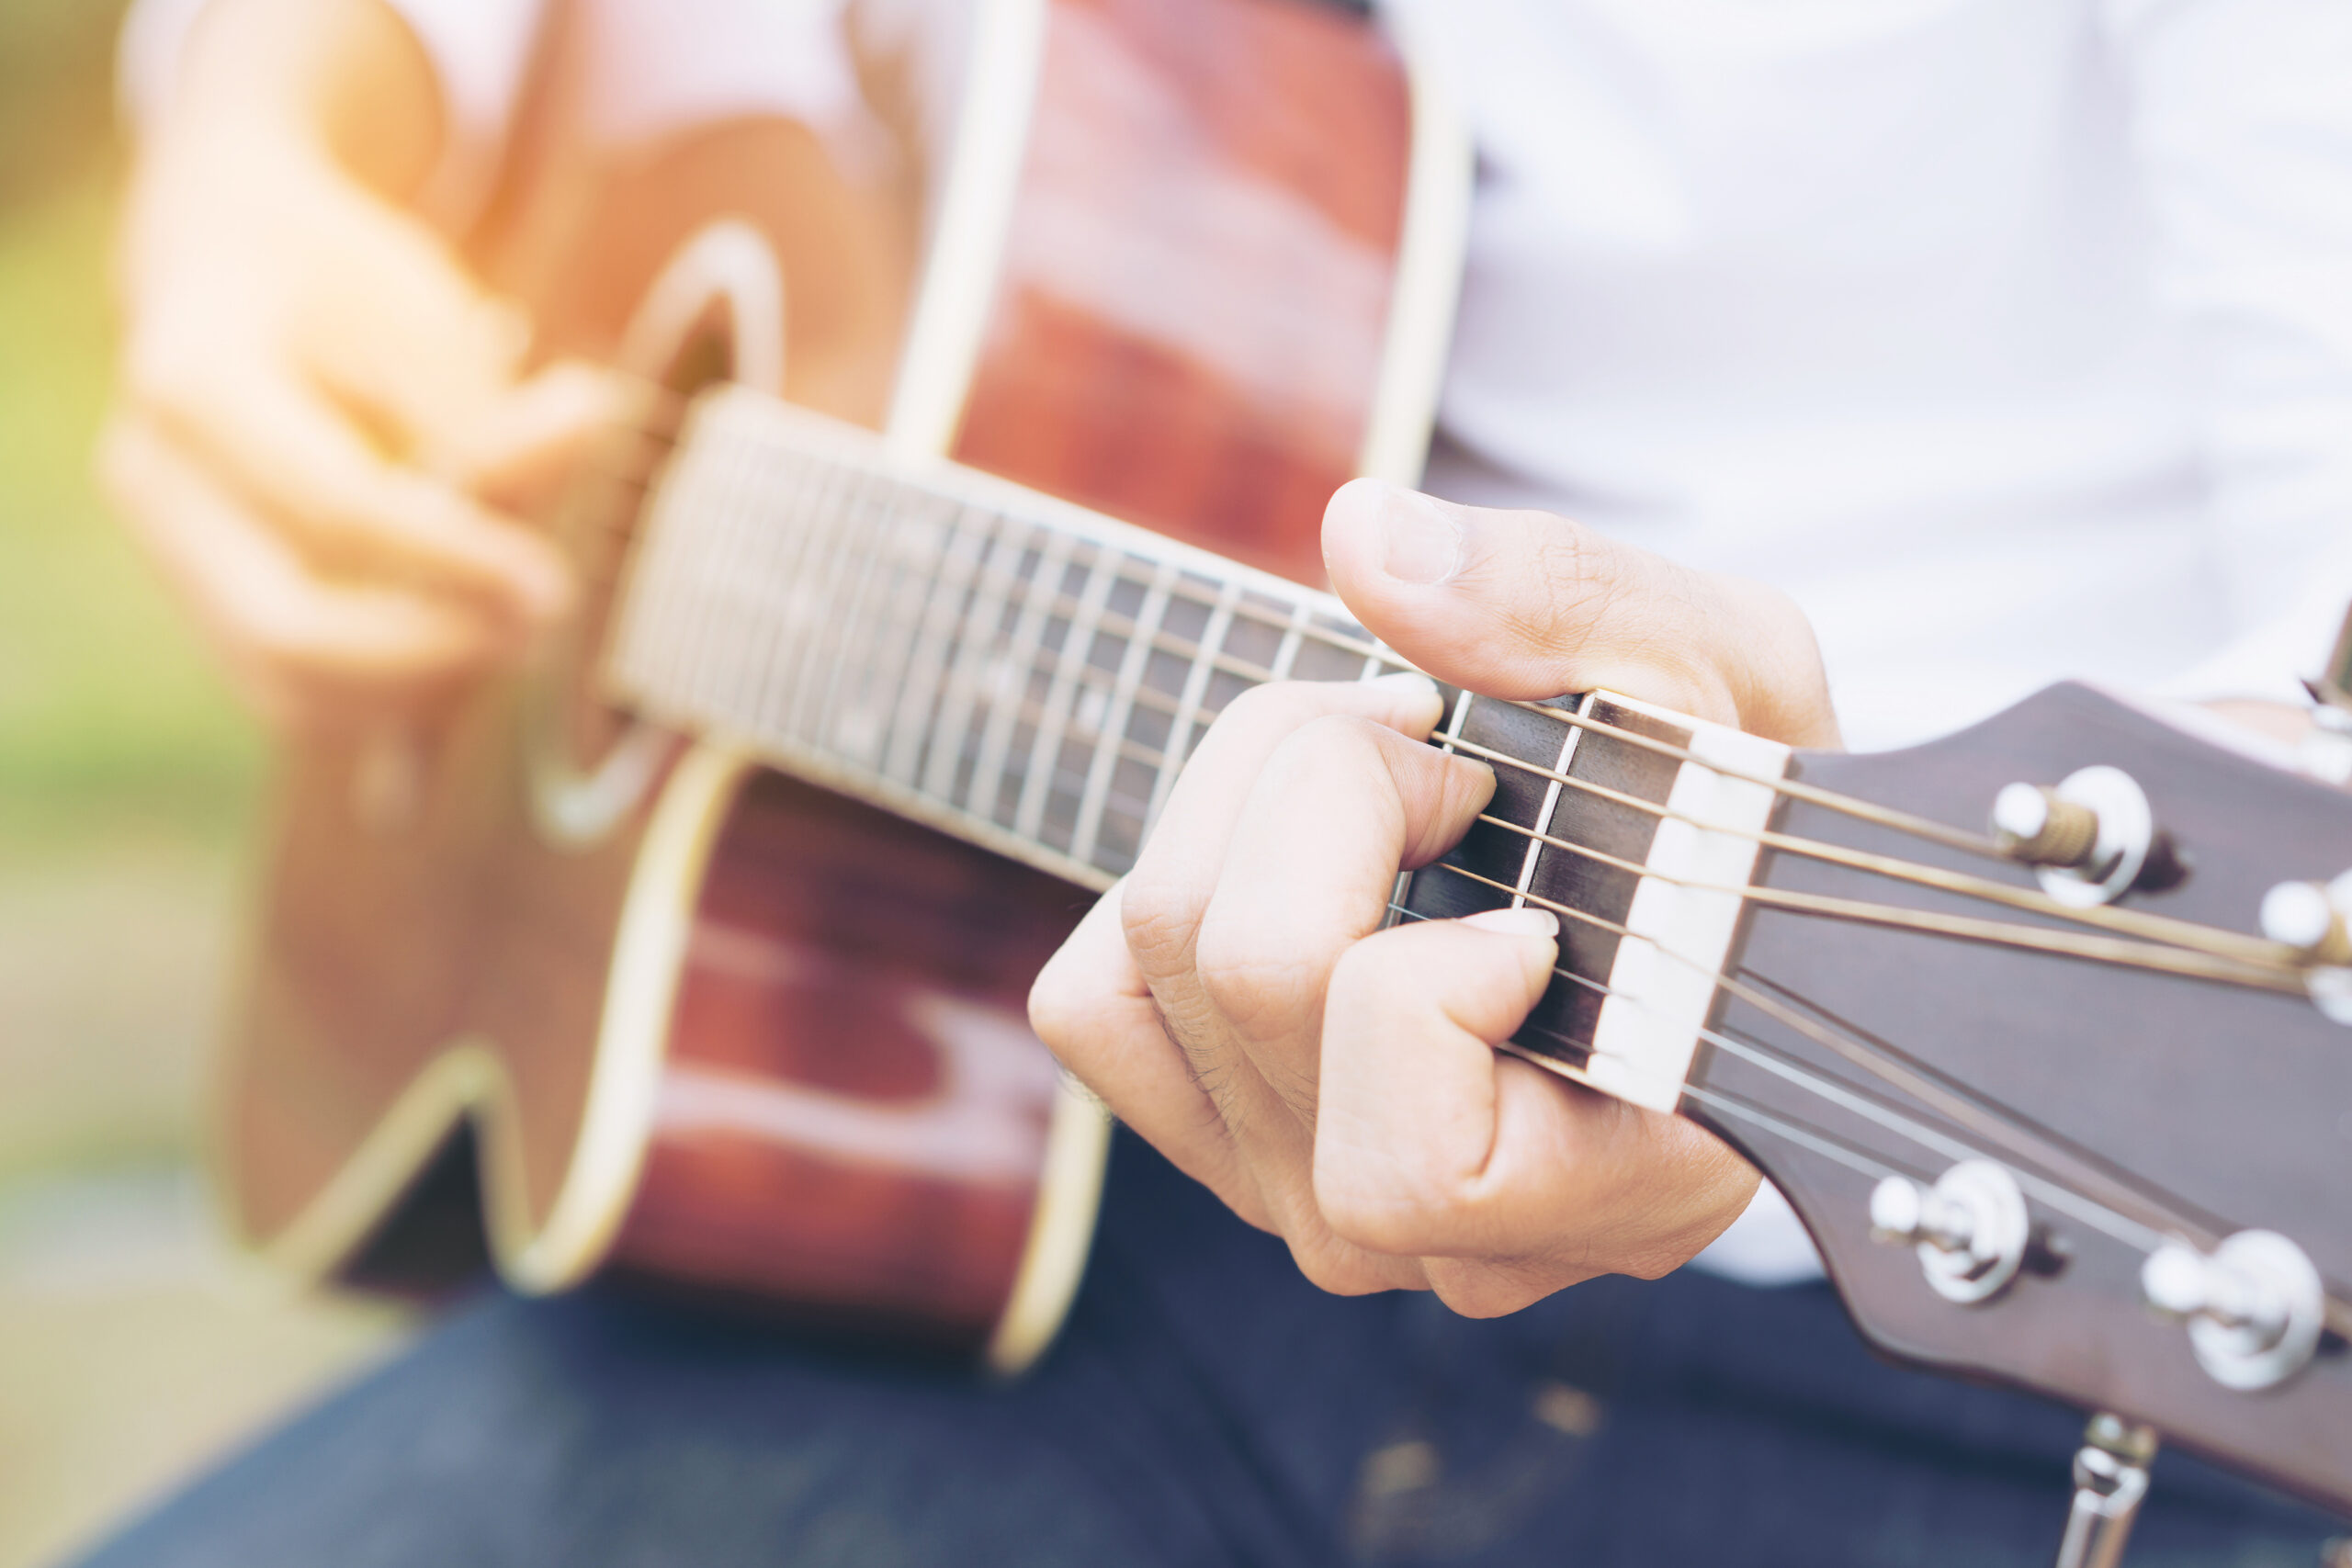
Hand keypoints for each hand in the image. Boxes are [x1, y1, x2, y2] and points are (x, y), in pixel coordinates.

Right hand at [97, 0, 629, 731]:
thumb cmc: (334, 281)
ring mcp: (165, 553)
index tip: (552, 585)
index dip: (455, 560)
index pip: (335, 508)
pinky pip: (293, 695)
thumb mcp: (414, 312)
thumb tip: (597, 423)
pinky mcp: (200, 604)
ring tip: (513, 633)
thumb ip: (490, 406)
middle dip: (431, 652)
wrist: (224, 264)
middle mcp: (153, 480)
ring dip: (416, 692)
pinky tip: (467, 651)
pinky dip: (387, 701)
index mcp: (191, 380)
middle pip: (288, 629)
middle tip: (539, 625)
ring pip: (288, 688)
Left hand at [1031, 479, 1838, 1315]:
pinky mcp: (1222, 1138)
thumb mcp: (1724, 665)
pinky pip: (1093, 1005)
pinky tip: (1295, 858)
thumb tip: (1366, 537)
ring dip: (1247, 799)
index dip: (1431, 979)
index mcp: (1621, 1182)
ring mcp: (1319, 1201)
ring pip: (1159, 966)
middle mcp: (1452, 1241)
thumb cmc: (1732, 791)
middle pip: (1257, 984)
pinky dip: (1164, 892)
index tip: (1515, 847)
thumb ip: (1571, 604)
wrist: (1693, 879)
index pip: (1414, 1166)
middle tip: (1438, 746)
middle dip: (1331, 781)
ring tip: (1380, 776)